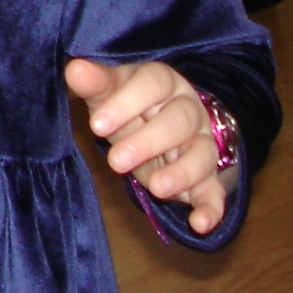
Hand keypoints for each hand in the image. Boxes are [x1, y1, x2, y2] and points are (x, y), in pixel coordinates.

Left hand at [63, 58, 228, 234]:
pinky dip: (212, 208)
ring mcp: (202, 143)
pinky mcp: (207, 176)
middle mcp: (189, 110)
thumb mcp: (108, 92)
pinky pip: (215, 191)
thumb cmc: (127, 106)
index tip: (96, 125)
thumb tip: (76, 69)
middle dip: (148, 142)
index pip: (152, 84)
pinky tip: (199, 223)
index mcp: (163, 82)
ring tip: (157, 188)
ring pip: (202, 154)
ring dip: (182, 173)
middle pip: (179, 121)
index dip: (126, 103)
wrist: (158, 125)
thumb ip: (96, 83)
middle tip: (116, 162)